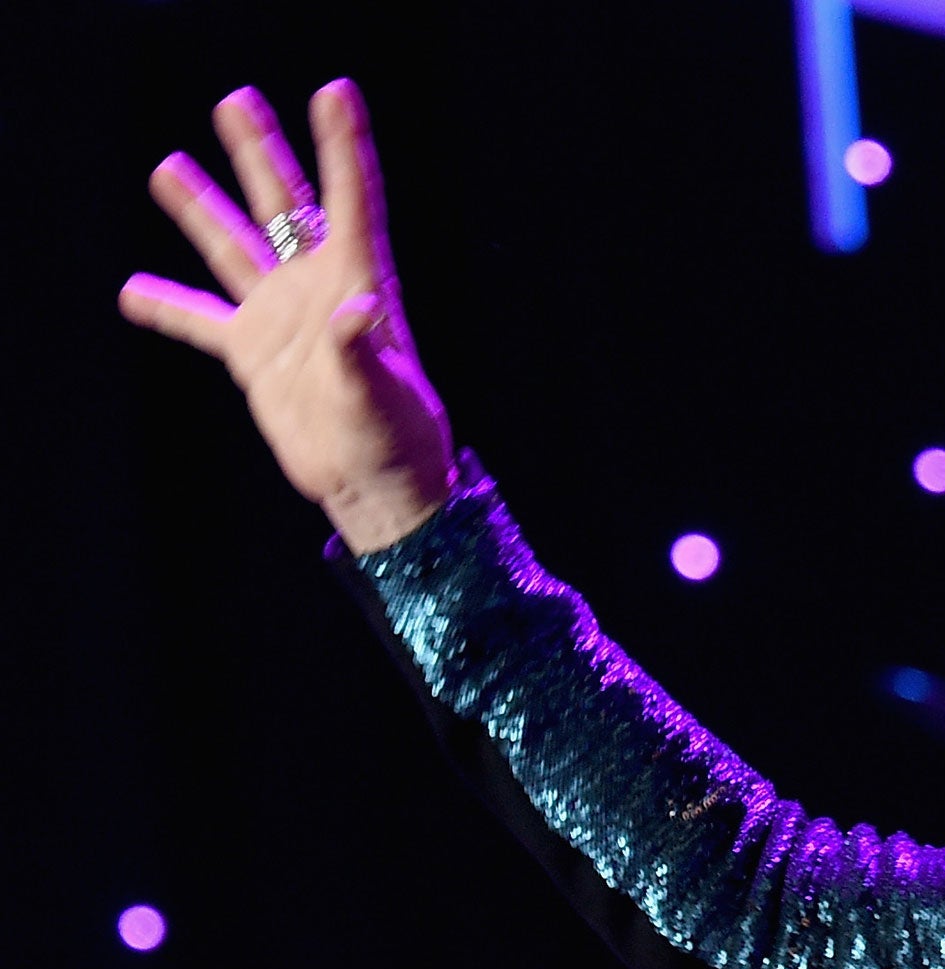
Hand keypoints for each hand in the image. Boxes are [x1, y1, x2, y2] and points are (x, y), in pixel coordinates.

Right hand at [120, 81, 452, 553]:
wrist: (372, 482)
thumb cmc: (394, 437)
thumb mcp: (380, 394)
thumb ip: (361, 352)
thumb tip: (354, 313)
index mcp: (362, 283)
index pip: (352, 200)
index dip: (343, 146)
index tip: (334, 92)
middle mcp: (319, 289)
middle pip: (286, 205)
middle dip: (262, 153)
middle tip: (237, 99)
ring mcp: (283, 318)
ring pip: (236, 248)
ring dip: (203, 208)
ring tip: (168, 165)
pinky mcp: (256, 354)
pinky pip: (202, 321)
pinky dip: (168, 308)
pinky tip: (132, 289)